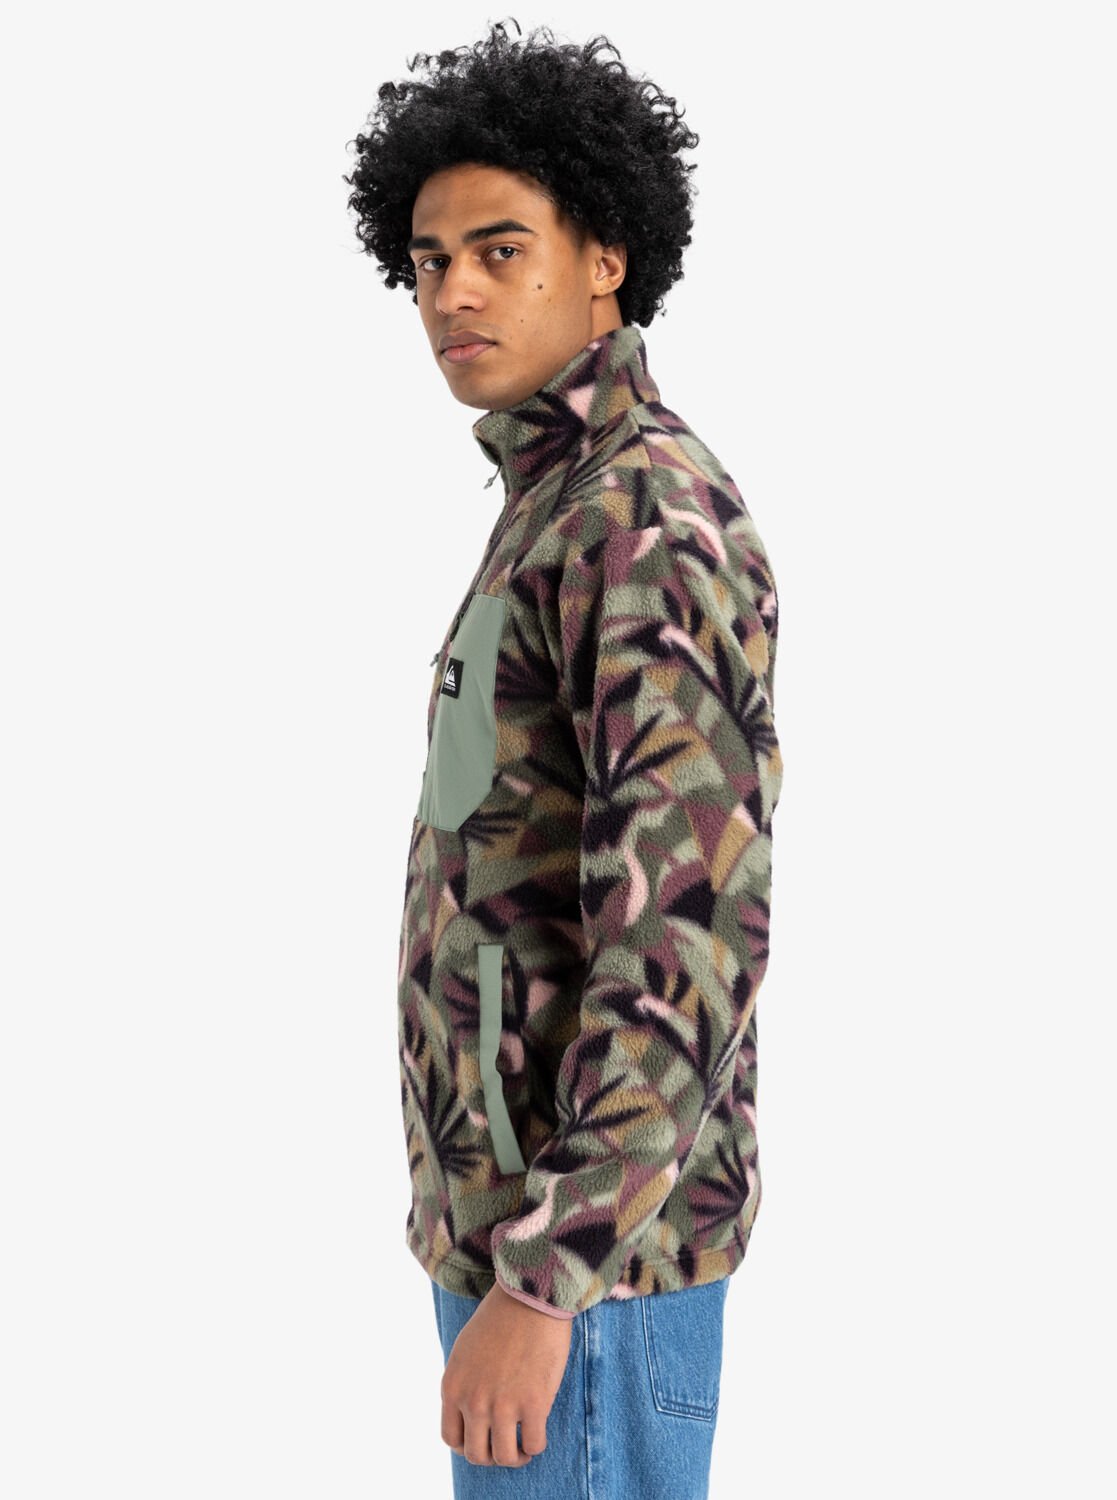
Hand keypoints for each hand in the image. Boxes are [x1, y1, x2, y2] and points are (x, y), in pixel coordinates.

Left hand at [440, 1281, 572, 1466]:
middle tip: (506, 1444)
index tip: (484, 1438)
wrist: (529, 1296)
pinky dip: (536, 1444)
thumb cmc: (500, 1317)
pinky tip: (539, 1430)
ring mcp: (502, 1406)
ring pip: (504, 1457)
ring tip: (525, 1446)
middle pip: (476, 1454)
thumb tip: (471, 1412)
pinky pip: (534, 1445)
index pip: (451, 1439)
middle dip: (492, 1455)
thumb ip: (464, 1384)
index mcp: (452, 1387)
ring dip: (516, 1456)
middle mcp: (472, 1402)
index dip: (468, 1445)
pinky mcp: (533, 1403)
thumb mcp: (465, 1351)